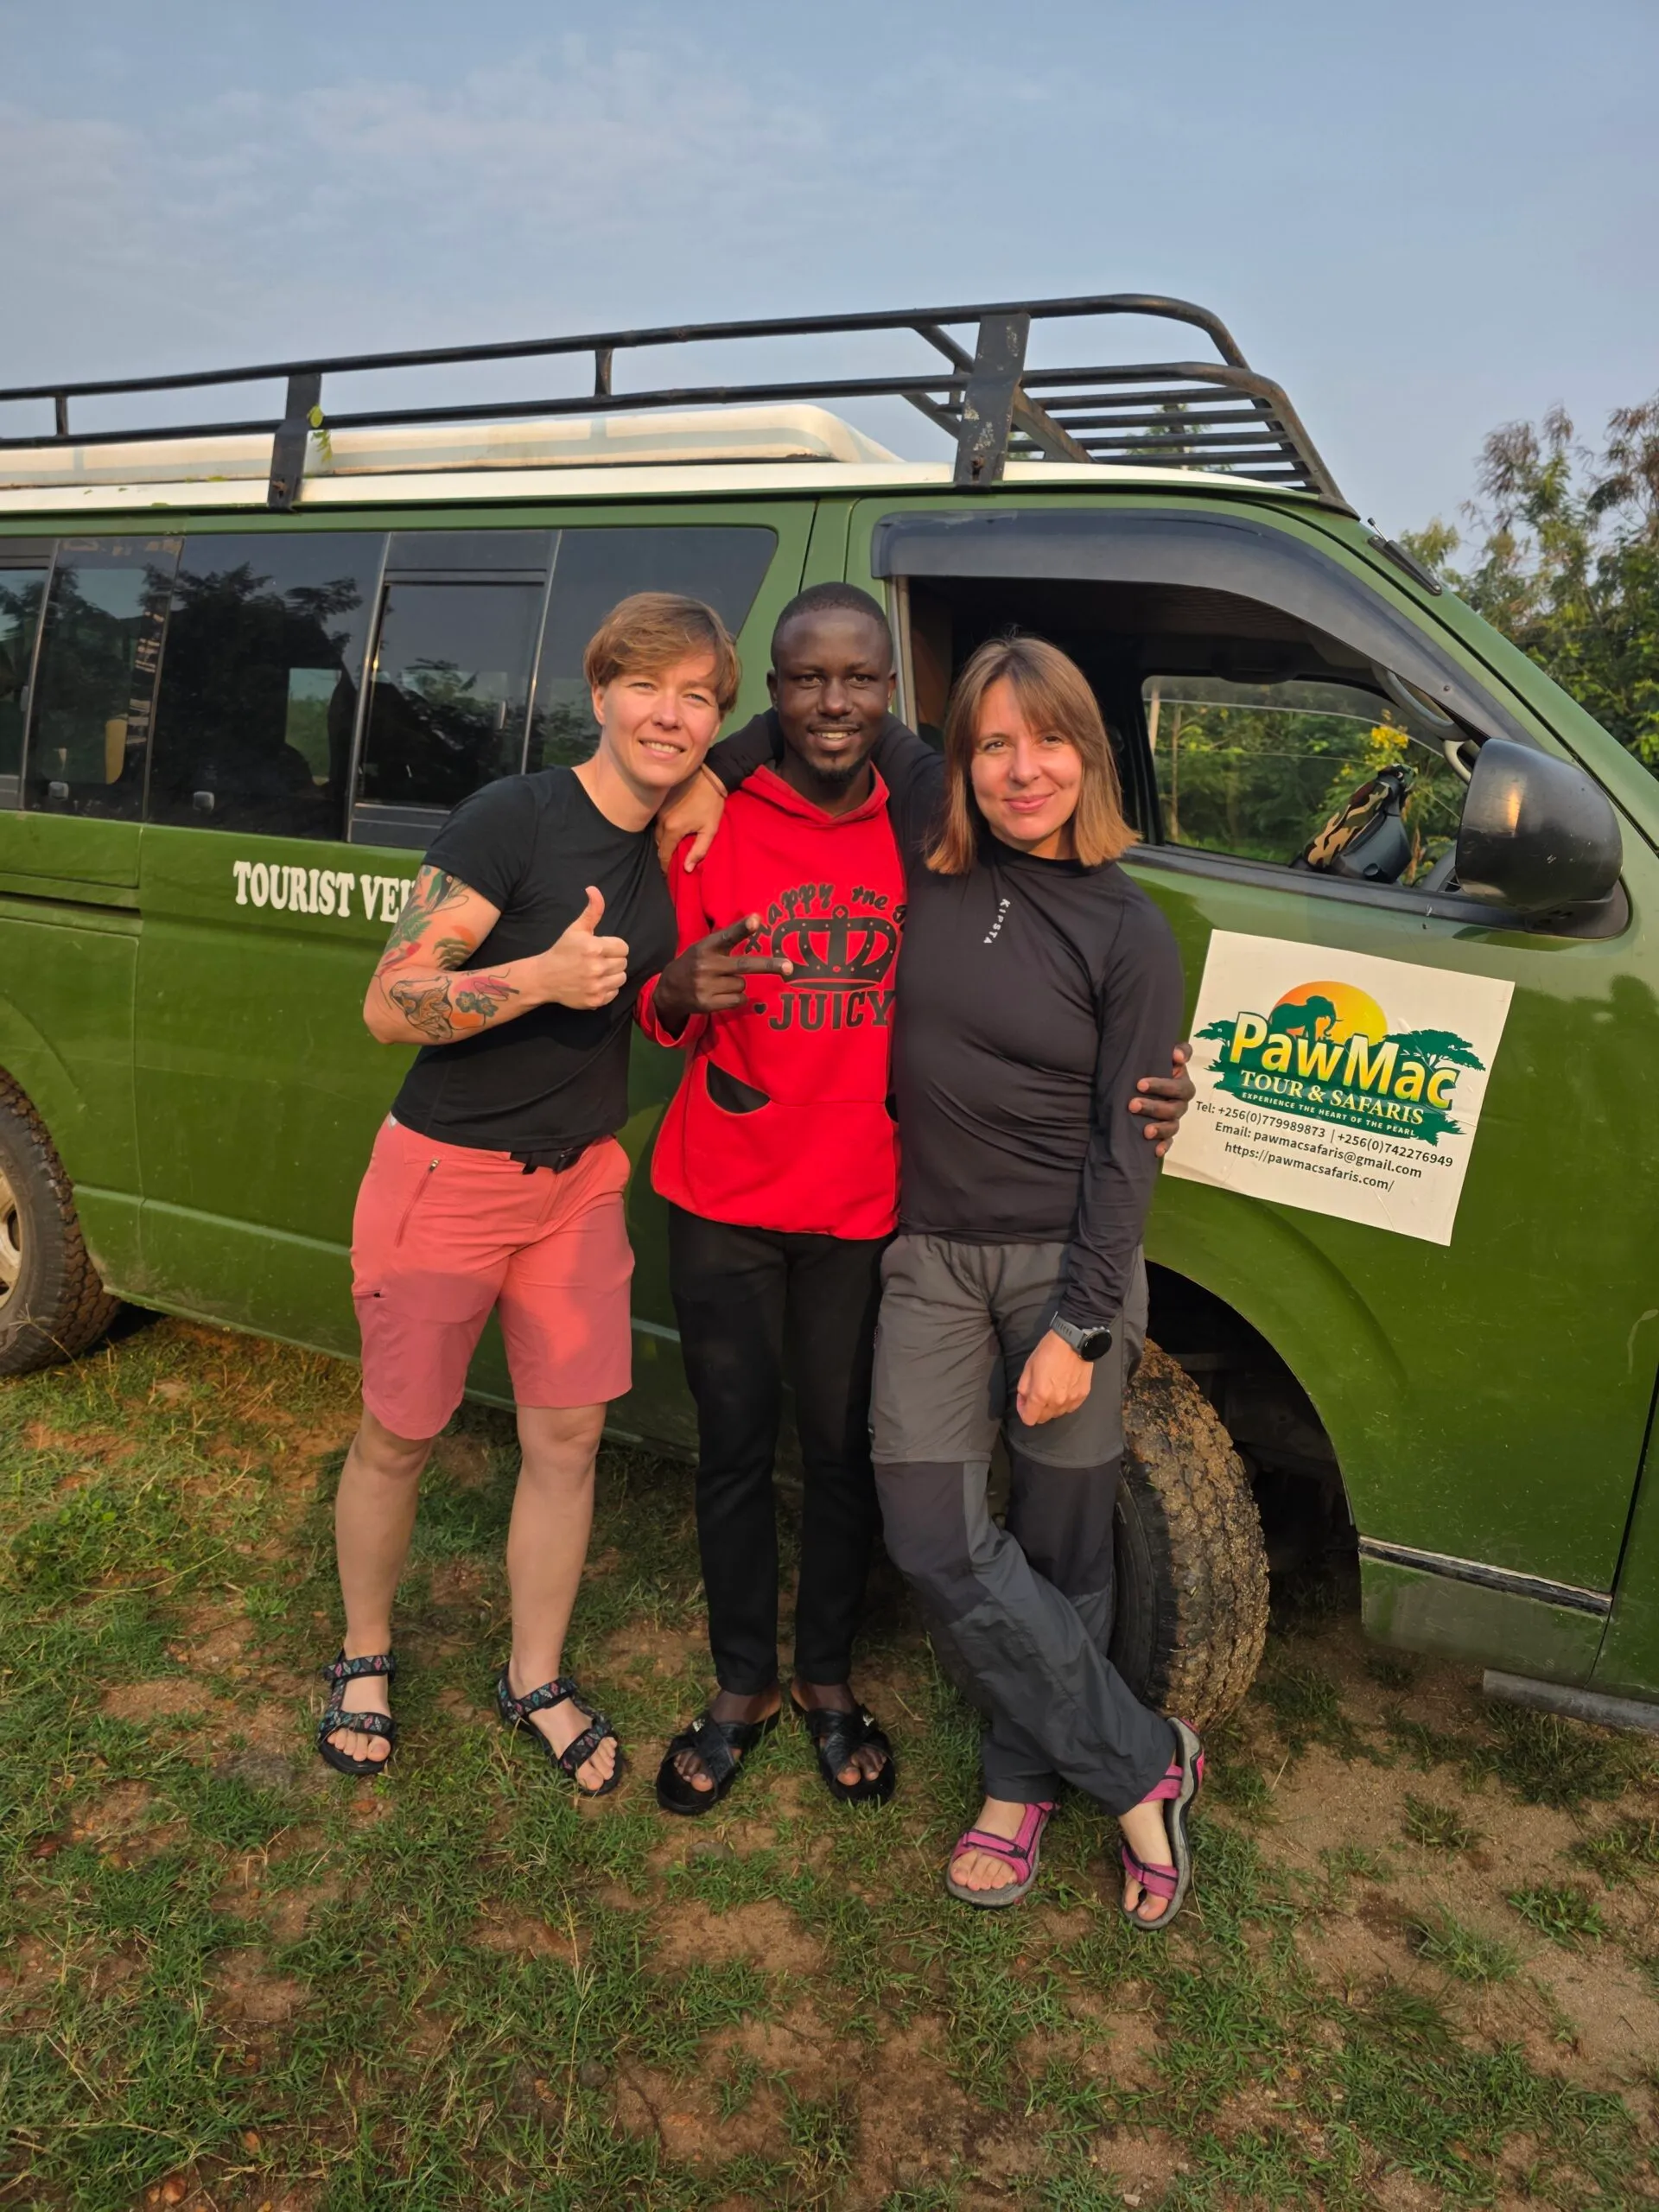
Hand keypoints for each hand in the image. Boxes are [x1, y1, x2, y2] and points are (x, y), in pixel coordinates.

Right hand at [520, 886, 629, 1010]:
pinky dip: (607, 989)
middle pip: (624, 963)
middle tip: (598, 960)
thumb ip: (592, 911)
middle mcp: (597, 967)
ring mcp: (597, 986)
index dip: (614, 947)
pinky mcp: (596, 1000)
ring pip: (621, 978)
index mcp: (595, 947)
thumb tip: (594, 889)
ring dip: (612, 975)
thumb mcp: (576, 929)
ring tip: (597, 972)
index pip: (623, 947)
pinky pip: (614, 993)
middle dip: (613, 960)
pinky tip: (594, 983)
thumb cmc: (562, 951)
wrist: (544, 978)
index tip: (601, 949)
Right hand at [653, 914, 793, 1033]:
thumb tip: (757, 920)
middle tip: (789, 967)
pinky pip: (738, 1000)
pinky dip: (736, 998)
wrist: (668, 991)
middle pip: (744, 965)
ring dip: (737, 984)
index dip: (742, 928)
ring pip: (742, 985)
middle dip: (768, 966)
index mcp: (706, 947)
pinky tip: (721, 994)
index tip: (756, 920)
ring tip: (720, 983)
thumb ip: (726, 938)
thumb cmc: (694, 964)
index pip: (727, 936)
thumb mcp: (704, 947)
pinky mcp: (708, 1004)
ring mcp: (706, 986)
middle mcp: (706, 965)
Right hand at [654, 766, 727, 873]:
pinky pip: (657, 821)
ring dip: (662, 842)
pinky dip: (661, 829)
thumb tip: (687, 869)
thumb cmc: (711, 804)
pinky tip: (670, 831)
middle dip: (664, 854)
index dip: (665, 866)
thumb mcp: (710, 829)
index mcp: (673, 828)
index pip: (663, 853)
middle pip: (658, 844)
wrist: (708, 776)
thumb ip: (699, 851)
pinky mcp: (660, 802)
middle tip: (671, 861)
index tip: (667, 875)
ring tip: (671, 847)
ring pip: (656, 832)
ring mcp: (659, 810)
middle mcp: (662, 820)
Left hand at [1015, 1330, 1093, 1425]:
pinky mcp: (1082, 1396)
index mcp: (1040, 1395)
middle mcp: (1056, 1402)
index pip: (1029, 1419)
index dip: (1023, 1411)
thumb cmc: (1048, 1352)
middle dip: (1037, 1409)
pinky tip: (1064, 1389)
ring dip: (1051, 1407)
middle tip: (1037, 1393)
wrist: (1074, 1342)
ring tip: (1052, 1390)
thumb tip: (1024, 1400)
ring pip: (1057, 1414)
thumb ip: (1024, 1388)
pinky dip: (1065, 1403)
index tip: (1024, 1401)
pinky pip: (1070, 1407)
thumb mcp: (1028, 1367)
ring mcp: (1071, 1400)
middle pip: (1043, 1419)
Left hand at [1128, 1041, 1194, 1155]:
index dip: (1163, 1086)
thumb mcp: (1161, 1055)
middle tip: (1132, 1104)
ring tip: (1145, 1131)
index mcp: (1181, 1083)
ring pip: (1172, 1126)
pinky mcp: (1166, 1133)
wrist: (1140, 1084)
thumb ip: (1177, 1050)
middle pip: (1174, 1108)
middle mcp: (1180, 1103)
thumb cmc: (1152, 1067)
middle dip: (1153, 1107)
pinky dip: (1164, 1146)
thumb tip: (1179, 1055)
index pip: (1179, 1087)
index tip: (1140, 1084)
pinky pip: (1169, 1142)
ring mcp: (1174, 1119)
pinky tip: (1155, 1150)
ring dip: (1159, 1128)